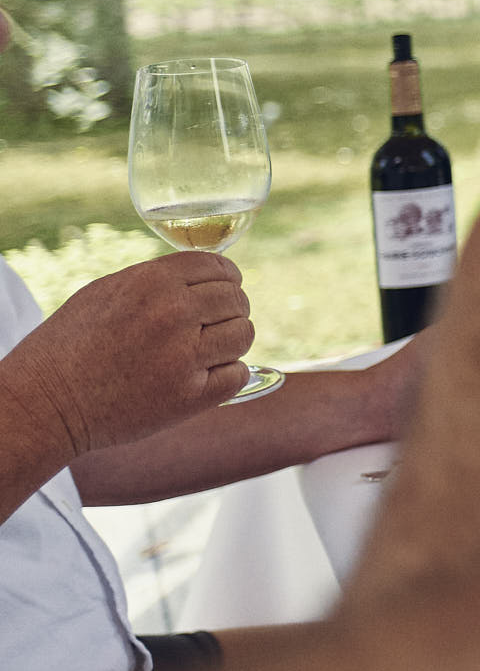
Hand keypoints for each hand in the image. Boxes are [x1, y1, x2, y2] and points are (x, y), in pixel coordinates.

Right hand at [0, 254, 252, 454]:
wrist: (44, 402)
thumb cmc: (70, 346)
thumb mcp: (106, 293)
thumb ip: (156, 280)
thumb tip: (204, 275)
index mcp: (152, 281)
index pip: (219, 267)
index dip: (226, 279)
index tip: (223, 290)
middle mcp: (173, 313)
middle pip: (236, 300)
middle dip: (229, 311)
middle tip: (210, 326)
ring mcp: (184, 356)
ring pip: (243, 335)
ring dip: (230, 342)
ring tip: (206, 351)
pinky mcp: (190, 395)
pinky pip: (237, 375)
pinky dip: (226, 376)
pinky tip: (203, 377)